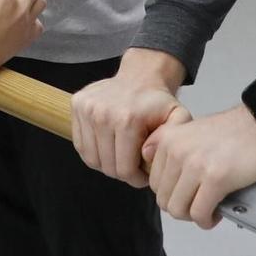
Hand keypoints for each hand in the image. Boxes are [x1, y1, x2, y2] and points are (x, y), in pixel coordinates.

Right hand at [71, 54, 190, 185]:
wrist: (140, 76)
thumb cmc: (157, 103)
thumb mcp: (178, 118)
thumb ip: (172, 139)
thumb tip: (146, 154)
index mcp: (127, 120)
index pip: (124, 169)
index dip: (136, 179)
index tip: (144, 175)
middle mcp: (102, 114)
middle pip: (107, 166)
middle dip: (122, 173)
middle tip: (133, 167)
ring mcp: (87, 109)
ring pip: (91, 159)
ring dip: (106, 164)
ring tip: (120, 158)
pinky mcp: (77, 105)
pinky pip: (80, 145)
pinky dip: (93, 152)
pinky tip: (108, 147)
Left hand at [143, 104, 255, 229]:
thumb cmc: (235, 131)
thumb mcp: (192, 131)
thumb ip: (172, 149)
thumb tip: (164, 181)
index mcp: (168, 139)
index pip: (154, 184)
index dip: (171, 194)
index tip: (187, 194)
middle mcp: (177, 151)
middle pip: (164, 200)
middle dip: (182, 208)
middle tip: (200, 204)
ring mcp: (195, 166)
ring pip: (178, 210)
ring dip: (194, 216)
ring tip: (209, 209)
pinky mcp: (216, 179)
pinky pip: (199, 214)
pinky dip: (207, 220)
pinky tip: (218, 212)